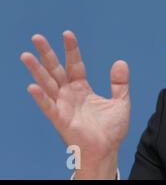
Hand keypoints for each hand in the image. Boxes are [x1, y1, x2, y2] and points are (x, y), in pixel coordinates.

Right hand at [21, 31, 130, 178]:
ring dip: (37, 71)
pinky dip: (41, 97)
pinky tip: (32, 86)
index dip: (71, 50)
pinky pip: (49, 107)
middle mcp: (70, 94)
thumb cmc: (111, 129)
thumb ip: (120, 83)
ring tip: (26, 55)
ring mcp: (63, 106)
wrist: (107, 150)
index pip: (75, 65)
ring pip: (48, 84)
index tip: (67, 34)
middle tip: (37, 37)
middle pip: (56, 70)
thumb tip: (120, 62)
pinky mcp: (61, 120)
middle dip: (47, 54)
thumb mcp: (120, 101)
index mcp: (82, 88)